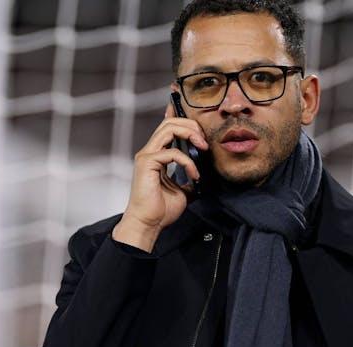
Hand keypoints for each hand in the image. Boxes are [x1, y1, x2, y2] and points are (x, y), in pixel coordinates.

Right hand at [112, 102, 208, 251]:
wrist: (149, 224)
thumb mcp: (183, 190)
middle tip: (205, 140)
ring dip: (190, 134)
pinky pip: (172, 153)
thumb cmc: (161, 210)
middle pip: (169, 122)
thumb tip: (203, 175)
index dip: (179, 115)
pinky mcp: (147, 163)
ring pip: (168, 129)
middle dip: (191, 125)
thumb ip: (188, 178)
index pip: (167, 127)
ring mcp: (147, 156)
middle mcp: (150, 152)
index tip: (196, 118)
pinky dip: (187, 162)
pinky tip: (194, 174)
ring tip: (202, 147)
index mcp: (157, 155)